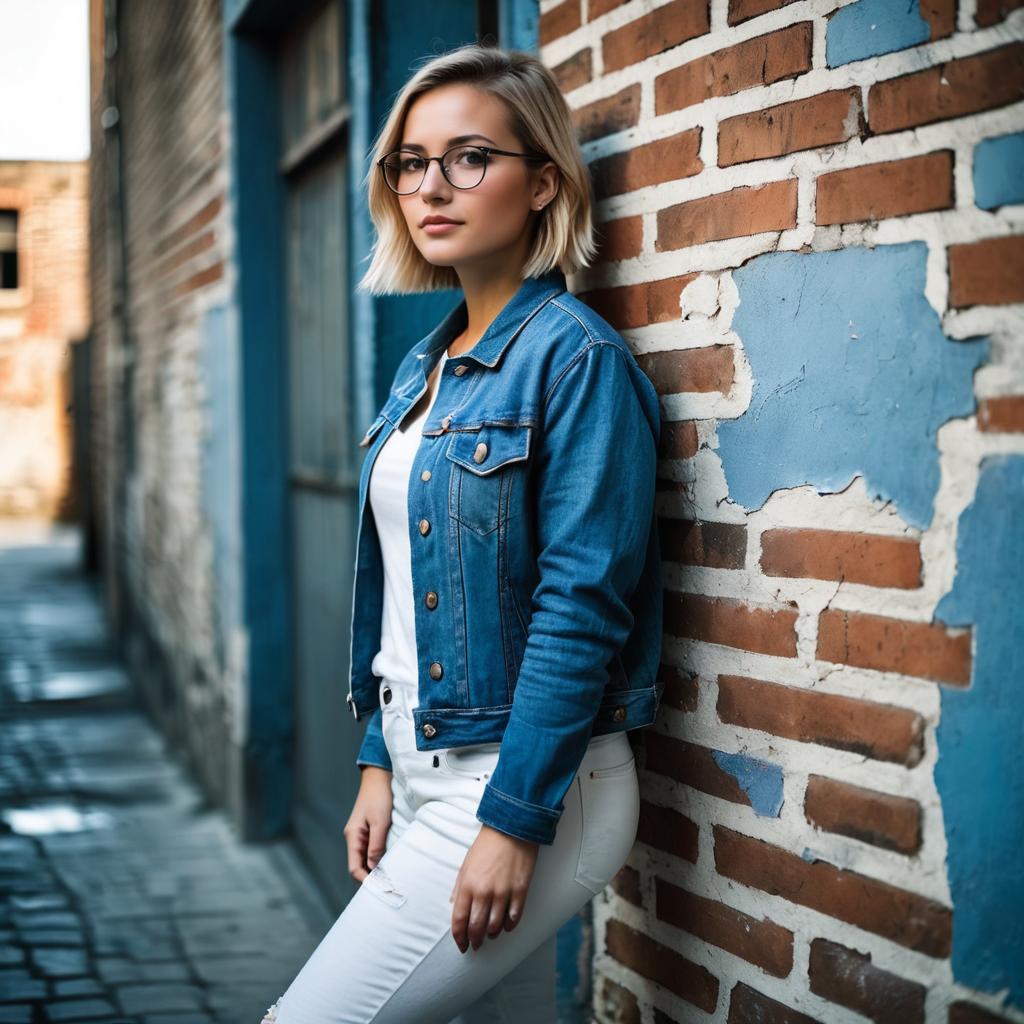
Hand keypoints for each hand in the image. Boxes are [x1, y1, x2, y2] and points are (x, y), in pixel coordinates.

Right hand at [344, 765, 392, 881]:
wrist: (380, 775)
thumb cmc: (380, 796)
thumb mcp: (380, 821)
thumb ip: (376, 845)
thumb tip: (374, 869)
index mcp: (353, 837)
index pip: (354, 868)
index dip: (366, 881)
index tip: (381, 889)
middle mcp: (355, 838)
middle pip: (359, 866)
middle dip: (371, 878)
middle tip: (388, 890)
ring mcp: (362, 834)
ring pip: (366, 859)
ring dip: (376, 869)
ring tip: (391, 879)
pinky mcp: (370, 830)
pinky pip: (372, 850)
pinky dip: (380, 858)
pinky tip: (391, 863)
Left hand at [449, 825, 538, 952]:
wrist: (512, 828)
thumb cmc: (487, 845)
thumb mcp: (466, 864)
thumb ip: (459, 887)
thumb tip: (454, 906)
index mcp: (467, 884)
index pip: (459, 920)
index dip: (459, 937)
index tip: (461, 945)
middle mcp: (484, 891)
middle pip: (476, 928)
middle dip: (475, 941)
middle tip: (476, 945)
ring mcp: (503, 892)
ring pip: (495, 926)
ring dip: (492, 934)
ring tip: (491, 933)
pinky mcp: (520, 890)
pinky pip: (514, 917)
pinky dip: (509, 926)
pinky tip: (506, 925)